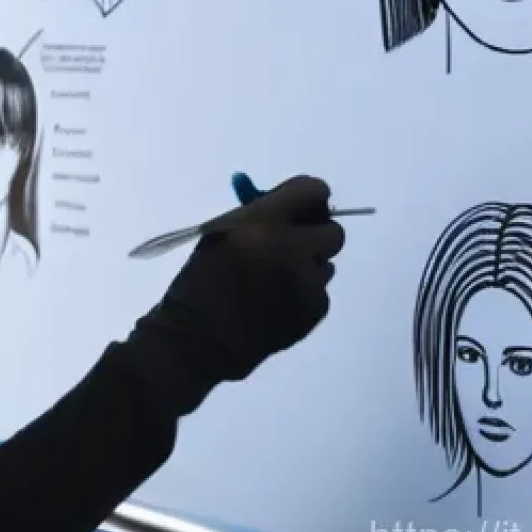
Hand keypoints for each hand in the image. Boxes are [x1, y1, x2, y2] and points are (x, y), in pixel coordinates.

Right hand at [123, 175, 344, 418]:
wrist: (197, 340)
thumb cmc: (200, 280)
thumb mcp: (219, 233)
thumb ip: (257, 215)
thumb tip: (287, 204)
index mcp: (262, 223)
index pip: (313, 191)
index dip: (310, 198)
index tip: (300, 207)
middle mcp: (292, 249)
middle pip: (333, 230)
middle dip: (314, 234)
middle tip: (293, 244)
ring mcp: (308, 283)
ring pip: (326, 263)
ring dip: (307, 266)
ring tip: (275, 280)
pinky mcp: (315, 312)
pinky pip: (319, 291)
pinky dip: (303, 293)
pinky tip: (276, 302)